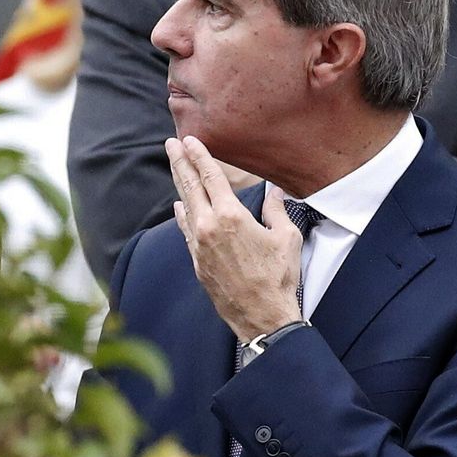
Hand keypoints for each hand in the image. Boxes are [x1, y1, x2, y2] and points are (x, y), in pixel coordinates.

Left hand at [167, 135, 301, 339]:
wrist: (262, 316)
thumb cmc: (278, 277)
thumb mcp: (287, 238)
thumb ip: (277, 210)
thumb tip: (276, 191)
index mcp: (231, 216)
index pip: (210, 177)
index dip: (199, 156)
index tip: (189, 140)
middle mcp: (209, 227)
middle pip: (189, 186)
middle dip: (179, 162)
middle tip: (170, 144)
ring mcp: (199, 245)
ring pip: (185, 206)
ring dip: (178, 183)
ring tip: (174, 167)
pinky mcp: (197, 261)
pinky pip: (185, 229)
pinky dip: (181, 213)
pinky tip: (179, 205)